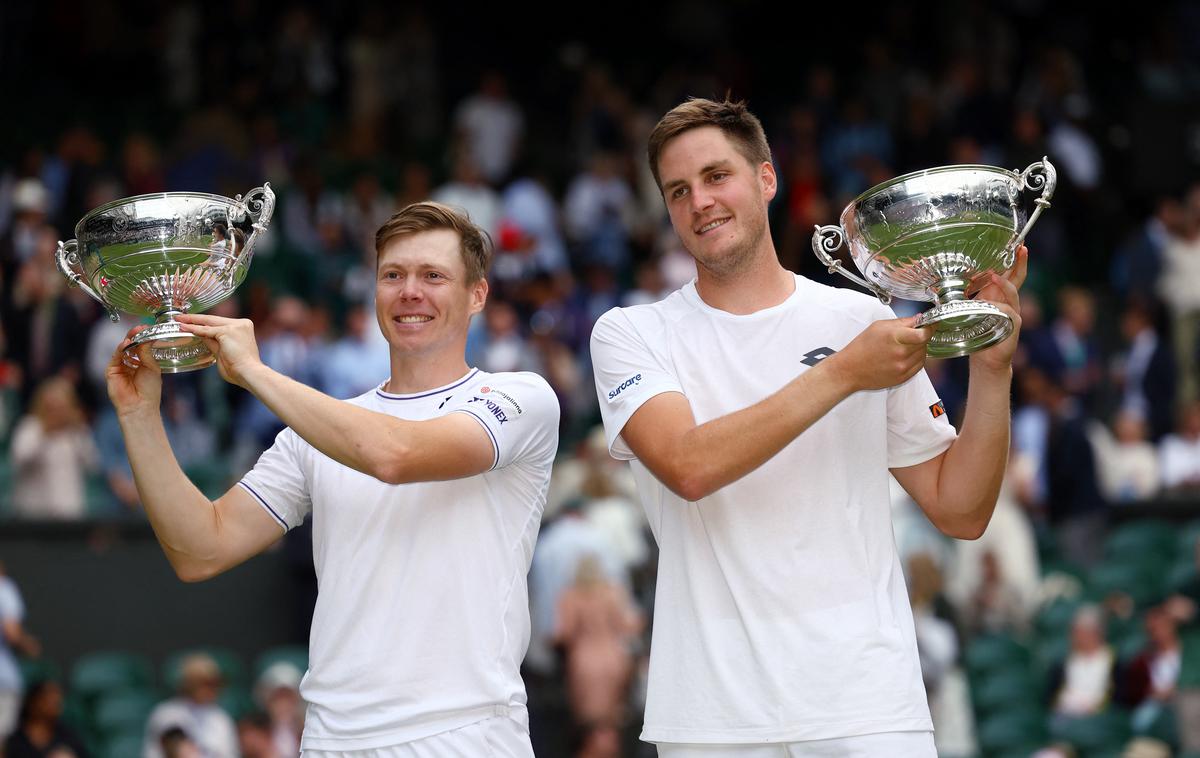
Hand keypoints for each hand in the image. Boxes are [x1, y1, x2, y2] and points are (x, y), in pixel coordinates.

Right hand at [106, 326, 161, 418]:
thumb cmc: (149, 389)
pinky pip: (116, 357)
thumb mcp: (152, 367)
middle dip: (135, 336)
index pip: (141, 346)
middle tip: (140, 328)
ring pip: (123, 349)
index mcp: (142, 363)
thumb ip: (147, 352)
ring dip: (129, 340)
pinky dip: (120, 349)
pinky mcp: (111, 370)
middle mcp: (130, 363)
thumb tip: (148, 337)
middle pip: (131, 346)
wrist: (140, 405)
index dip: (143, 337)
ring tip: (135, 333)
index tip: (148, 328)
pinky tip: (126, 344)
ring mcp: (120, 366)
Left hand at [174, 314, 263, 389]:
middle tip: (180, 317)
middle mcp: (241, 324)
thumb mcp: (223, 351)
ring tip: (178, 321)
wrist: (249, 373)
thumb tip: (200, 335)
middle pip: (213, 319)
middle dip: (195, 318)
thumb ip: (213, 342)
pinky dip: (194, 329)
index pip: (219, 322)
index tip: (192, 321)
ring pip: (208, 322)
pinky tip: (183, 328)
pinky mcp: (228, 331)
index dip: (204, 322)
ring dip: (191, 321)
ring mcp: (235, 326)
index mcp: (243, 328)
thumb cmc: (239, 368)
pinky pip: (206, 330)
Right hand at [825, 316, 931, 391]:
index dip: (930, 328)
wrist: (850, 370)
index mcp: (894, 337)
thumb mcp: (878, 327)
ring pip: (923, 354)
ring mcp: (902, 367)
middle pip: (924, 343)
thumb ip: (901, 322)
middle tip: (912, 335)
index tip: (931, 324)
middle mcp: (900, 353)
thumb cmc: (862, 347)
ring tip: (904, 346)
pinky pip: (919, 366)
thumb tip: (919, 319)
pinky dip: (916, 359)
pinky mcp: (903, 377)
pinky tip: (904, 356)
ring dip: (919, 348)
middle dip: (921, 337)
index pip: (923, 333)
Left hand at [969, 245, 1026, 372]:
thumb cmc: (976, 333)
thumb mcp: (968, 310)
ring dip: (1005, 284)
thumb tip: (943, 285)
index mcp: (997, 294)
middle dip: (1020, 262)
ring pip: (1013, 292)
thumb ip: (964, 297)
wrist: (985, 358)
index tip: (1014, 244)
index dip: (1011, 259)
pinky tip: (991, 303)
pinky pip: (1008, 310)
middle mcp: (1008, 300)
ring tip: (995, 276)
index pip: (1007, 272)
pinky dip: (1000, 305)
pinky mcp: (1013, 324)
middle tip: (1022, 248)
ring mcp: (1013, 311)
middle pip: (1018, 277)